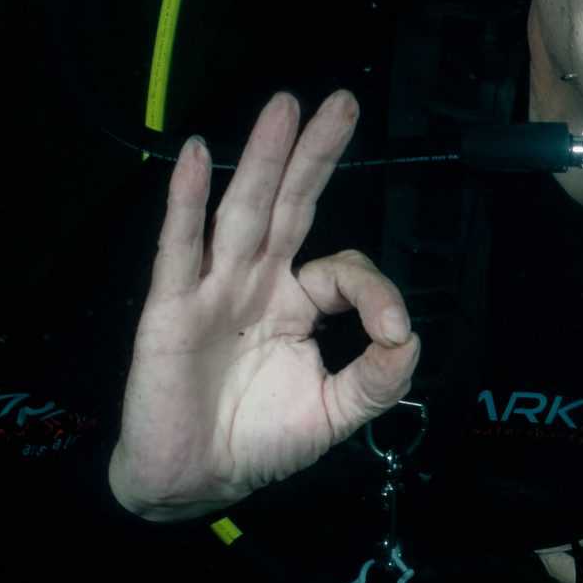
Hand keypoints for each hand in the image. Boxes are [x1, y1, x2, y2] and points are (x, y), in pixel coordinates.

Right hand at [108, 91, 419, 520]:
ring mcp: (212, 289)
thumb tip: (411, 337)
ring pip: (242, 212)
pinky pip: (181, 247)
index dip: (373, 289)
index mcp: (295, 303)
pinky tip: (200, 156)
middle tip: (342, 102)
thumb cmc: (258, 441)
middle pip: (289, 205)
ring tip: (285, 106)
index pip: (341, 269)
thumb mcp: (335, 414)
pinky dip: (188, 200)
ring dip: (264, 157)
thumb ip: (378, 378)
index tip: (393, 330)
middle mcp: (255, 283)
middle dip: (315, 154)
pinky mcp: (172, 308)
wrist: (192, 481)